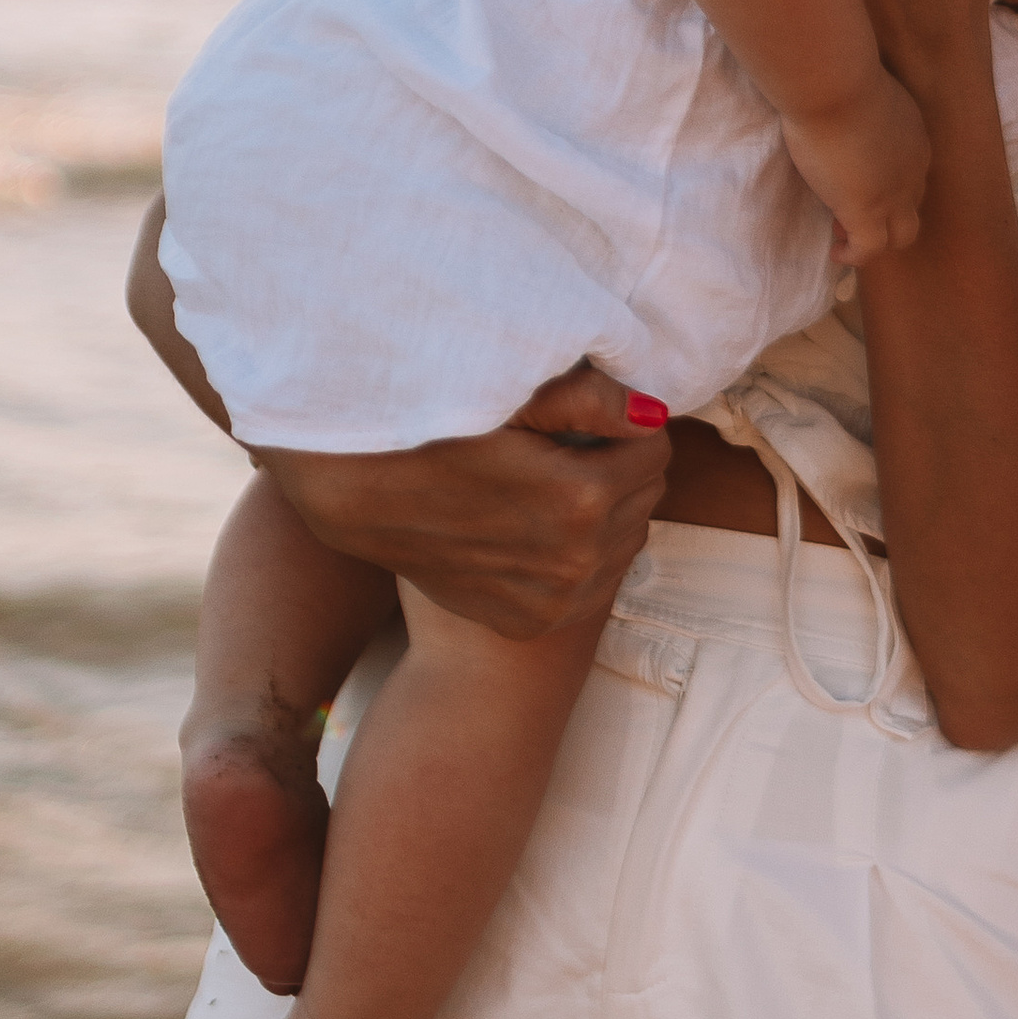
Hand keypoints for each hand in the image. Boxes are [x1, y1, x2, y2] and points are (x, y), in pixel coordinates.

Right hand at [257, 364, 670, 639]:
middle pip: (647, 496)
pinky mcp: (537, 620)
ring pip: (628, 540)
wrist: (361, 500)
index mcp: (582, 496)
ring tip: (553, 486)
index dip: (628, 426)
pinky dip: (583, 555)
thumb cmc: (433, 431)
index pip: (656, 447)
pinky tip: (540, 529)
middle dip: (622, 467)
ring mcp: (558, 599)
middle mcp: (579, 558)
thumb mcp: (511, 399)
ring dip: (608, 512)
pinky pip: (595, 582)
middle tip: (571, 448)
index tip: (592, 418)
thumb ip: (592, 398)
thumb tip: (653, 413)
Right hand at [781, 69, 932, 265]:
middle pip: (913, 205)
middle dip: (886, 214)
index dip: (887, 183)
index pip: (910, 172)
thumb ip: (861, 107)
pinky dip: (855, 256)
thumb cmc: (840, 74)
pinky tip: (836, 252)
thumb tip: (841, 108)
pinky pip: (870, 250)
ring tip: (843, 235)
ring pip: (902, 235)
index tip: (856, 180)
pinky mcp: (866, 212)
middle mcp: (914, 170)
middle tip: (849, 209)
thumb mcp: (861, 91)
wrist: (835, 85)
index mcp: (915, 138)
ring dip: (876, 239)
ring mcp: (894, 195)